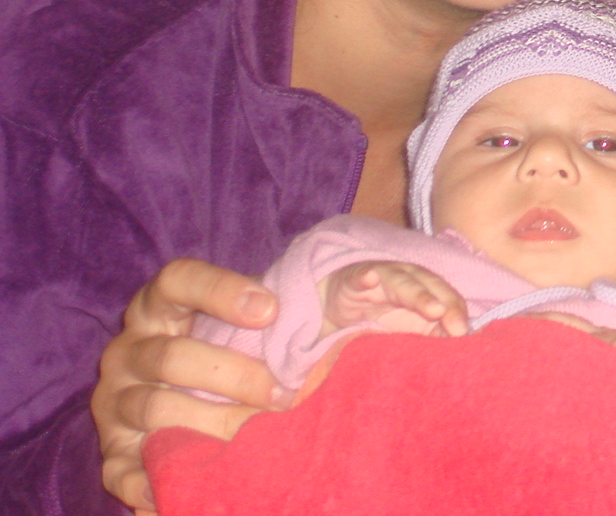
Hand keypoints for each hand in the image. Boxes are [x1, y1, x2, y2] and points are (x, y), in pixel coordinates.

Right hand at [92, 258, 285, 510]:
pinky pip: (123, 470)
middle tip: (281, 391)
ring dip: (211, 423)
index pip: (176, 281)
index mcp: (155, 309)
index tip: (272, 310)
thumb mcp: (232, 326)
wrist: (162, 401)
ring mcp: (113, 403)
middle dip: (231, 374)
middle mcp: (126, 352)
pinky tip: (193, 483)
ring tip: (259, 434)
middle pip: (169, 356)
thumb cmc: (217, 352)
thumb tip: (356, 295)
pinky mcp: (111, 453)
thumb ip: (267, 314)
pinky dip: (156, 479)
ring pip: (155, 409)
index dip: (220, 291)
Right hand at [321, 262, 468, 337]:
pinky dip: (366, 277)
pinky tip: (370, 279)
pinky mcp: (354, 281)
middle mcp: (409, 278)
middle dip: (446, 304)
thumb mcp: (409, 326)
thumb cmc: (382, 313)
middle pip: (431, 286)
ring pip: (402, 282)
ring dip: (418, 294)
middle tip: (457, 326)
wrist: (339, 302)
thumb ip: (434, 334)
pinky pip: (361, 277)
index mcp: (426, 288)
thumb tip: (459, 349)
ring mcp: (382, 277)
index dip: (458, 313)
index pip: (448, 297)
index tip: (465, 335)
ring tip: (434, 309)